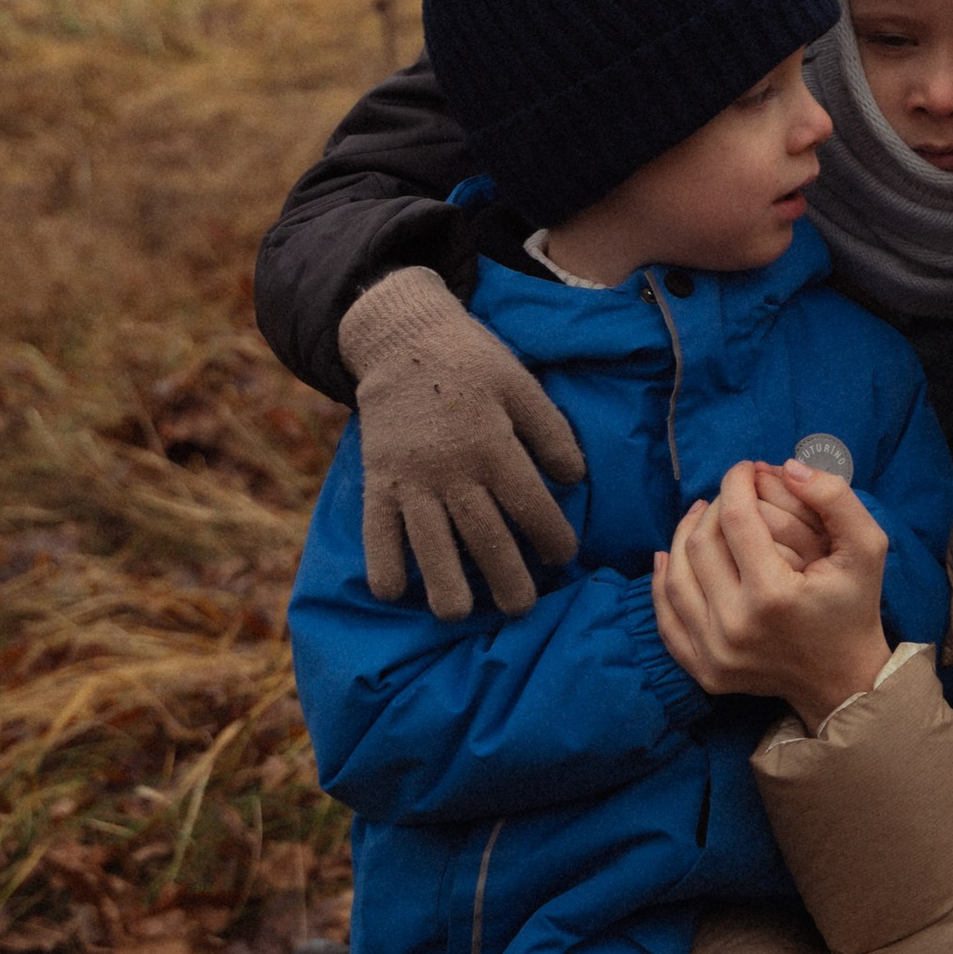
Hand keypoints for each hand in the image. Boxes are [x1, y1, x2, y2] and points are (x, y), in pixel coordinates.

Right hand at [340, 265, 585, 621]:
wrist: (401, 339)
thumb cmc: (471, 362)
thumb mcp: (521, 383)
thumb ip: (550, 431)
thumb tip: (576, 478)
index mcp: (492, 443)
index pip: (530, 505)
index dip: (552, 537)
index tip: (563, 556)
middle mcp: (451, 468)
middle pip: (484, 537)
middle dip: (508, 580)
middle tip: (522, 610)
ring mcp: (409, 479)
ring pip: (430, 545)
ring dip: (445, 586)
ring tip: (460, 614)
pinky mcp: (376, 481)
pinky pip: (376, 531)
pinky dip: (382, 564)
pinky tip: (394, 592)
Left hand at [653, 458, 892, 726]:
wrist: (844, 680)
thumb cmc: (855, 608)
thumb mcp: (868, 547)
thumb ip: (835, 498)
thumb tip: (788, 467)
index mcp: (774, 595)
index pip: (735, 518)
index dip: (736, 483)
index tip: (745, 469)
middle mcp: (736, 626)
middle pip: (701, 544)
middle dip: (713, 506)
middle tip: (731, 494)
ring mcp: (714, 653)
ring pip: (676, 576)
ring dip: (684, 536)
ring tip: (702, 516)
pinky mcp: (704, 670)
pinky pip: (666, 618)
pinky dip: (662, 582)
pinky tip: (668, 556)